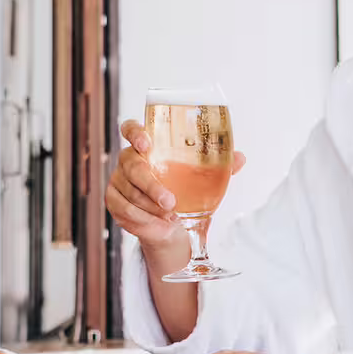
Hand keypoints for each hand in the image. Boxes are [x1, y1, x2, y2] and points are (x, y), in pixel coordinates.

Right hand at [108, 119, 248, 245]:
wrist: (170, 224)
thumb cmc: (184, 191)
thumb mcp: (202, 178)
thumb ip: (218, 165)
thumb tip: (239, 157)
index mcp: (147, 146)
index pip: (130, 129)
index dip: (135, 133)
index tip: (147, 144)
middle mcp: (128, 159)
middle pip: (132, 166)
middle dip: (151, 185)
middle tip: (170, 202)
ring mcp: (118, 179)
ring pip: (129, 191)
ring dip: (150, 207)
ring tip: (170, 217)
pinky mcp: (113, 200)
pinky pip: (124, 209)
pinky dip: (143, 219)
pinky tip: (158, 224)